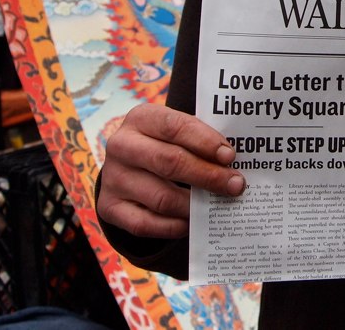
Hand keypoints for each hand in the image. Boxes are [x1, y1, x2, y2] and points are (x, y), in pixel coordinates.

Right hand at [97, 103, 245, 239]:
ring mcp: (113, 178)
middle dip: (208, 175)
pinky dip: (174, 226)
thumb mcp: (177, 132)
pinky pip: (145, 224)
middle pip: (169, 162)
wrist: (128, 165)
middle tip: (235, 185)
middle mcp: (121, 146)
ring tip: (218, 206)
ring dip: (195, 205)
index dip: (205, 141)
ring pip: (161, 197)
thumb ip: (201, 142)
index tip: (230, 156)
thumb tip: (233, 166)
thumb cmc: (165, 144)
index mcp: (141, 118)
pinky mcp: (110, 207)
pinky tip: (193, 222)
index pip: (175, 127)